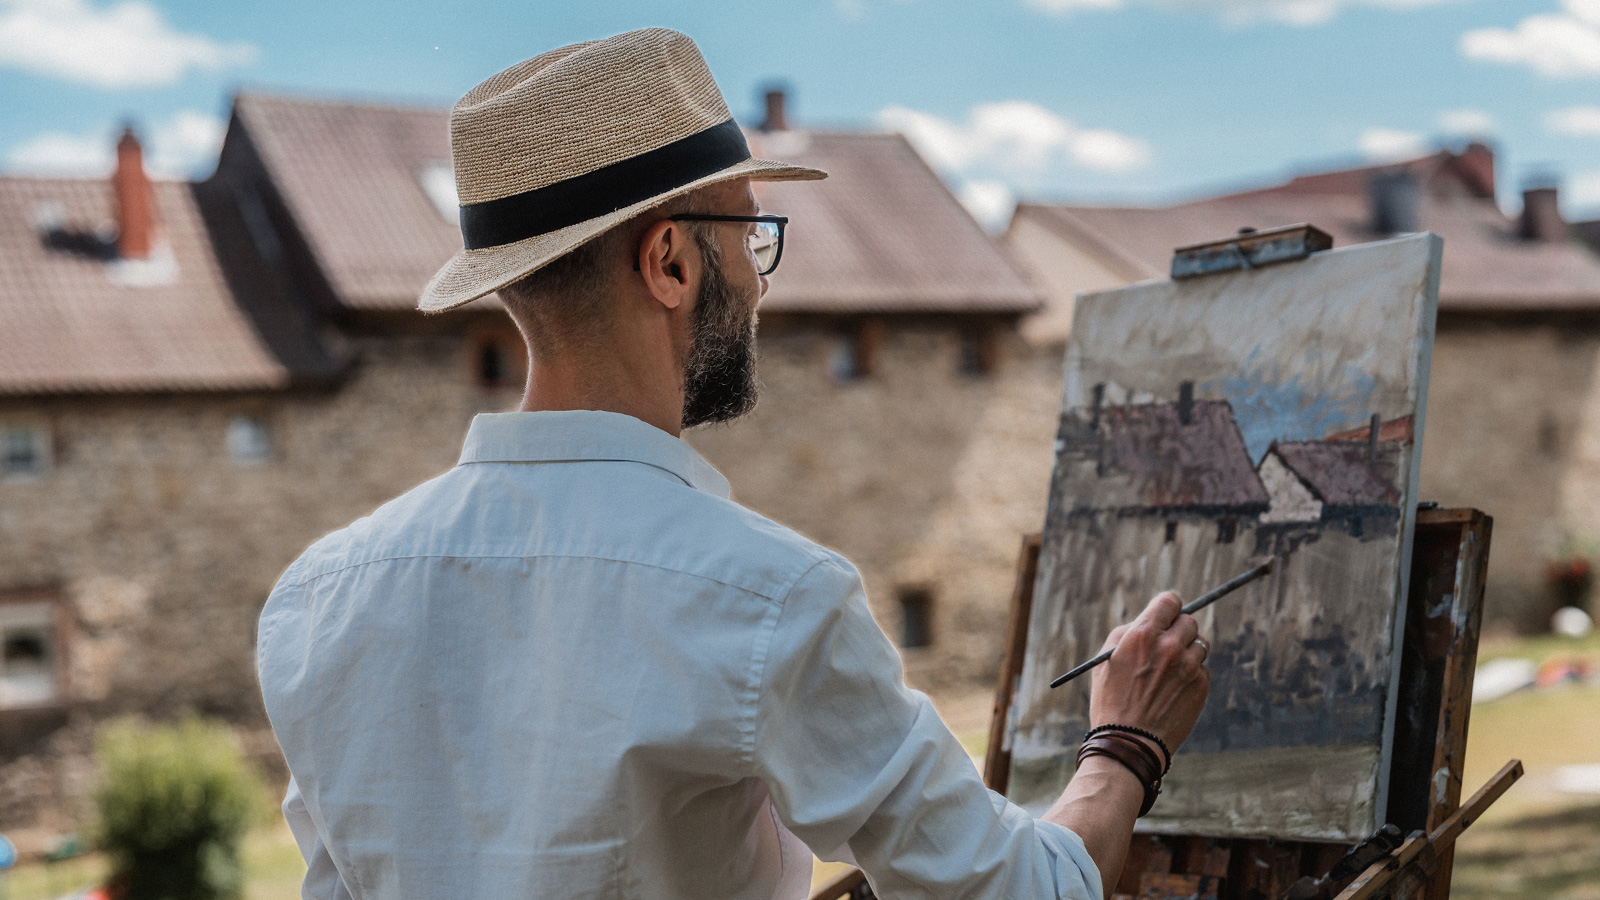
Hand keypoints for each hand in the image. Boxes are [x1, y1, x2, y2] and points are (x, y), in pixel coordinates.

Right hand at [1087, 592, 1209, 753]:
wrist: (1129, 742)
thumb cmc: (1111, 699)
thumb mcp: (1106, 659)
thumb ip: (1130, 633)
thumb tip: (1152, 621)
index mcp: (1142, 635)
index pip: (1169, 601)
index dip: (1168, 607)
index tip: (1167, 614)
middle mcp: (1169, 646)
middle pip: (1189, 621)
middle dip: (1178, 630)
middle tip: (1167, 644)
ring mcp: (1188, 666)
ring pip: (1199, 644)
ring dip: (1187, 652)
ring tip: (1169, 671)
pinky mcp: (1201, 685)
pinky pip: (1201, 668)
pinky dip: (1191, 674)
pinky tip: (1173, 690)